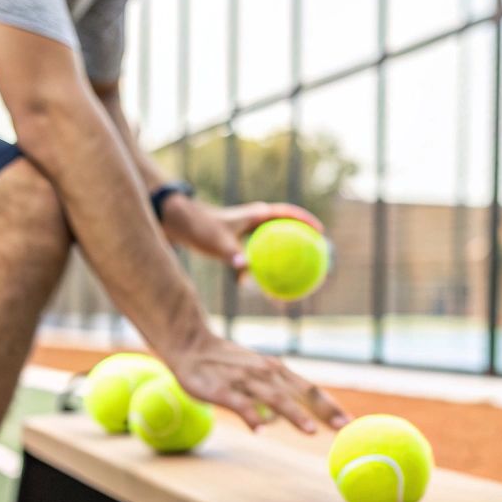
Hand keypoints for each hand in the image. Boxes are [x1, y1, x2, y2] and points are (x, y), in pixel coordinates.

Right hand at [158, 331, 349, 433]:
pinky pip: (239, 404)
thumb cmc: (229, 363)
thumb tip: (300, 418)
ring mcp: (244, 381)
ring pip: (274, 399)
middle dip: (323, 411)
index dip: (330, 406)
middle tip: (343, 428)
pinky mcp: (221, 390)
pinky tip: (259, 430)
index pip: (310, 389)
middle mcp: (267, 374)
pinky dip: (250, 416)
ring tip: (310, 431)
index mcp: (277, 372)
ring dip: (293, 414)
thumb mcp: (260, 374)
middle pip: (300, 394)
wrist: (191, 343)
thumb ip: (280, 394)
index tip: (349, 423)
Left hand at [162, 197, 324, 277]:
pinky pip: (258, 258)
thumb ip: (233, 254)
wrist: (180, 225)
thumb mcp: (217, 241)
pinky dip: (263, 270)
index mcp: (256, 215)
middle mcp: (255, 222)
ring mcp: (249, 234)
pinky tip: (265, 288)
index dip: (306, 221)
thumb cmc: (200, 227)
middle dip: (302, 240)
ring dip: (285, 258)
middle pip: (286, 230)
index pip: (288, 213)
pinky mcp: (240, 245)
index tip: (320, 232)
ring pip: (273, 246)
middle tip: (317, 255)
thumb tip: (246, 270)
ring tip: (298, 275)